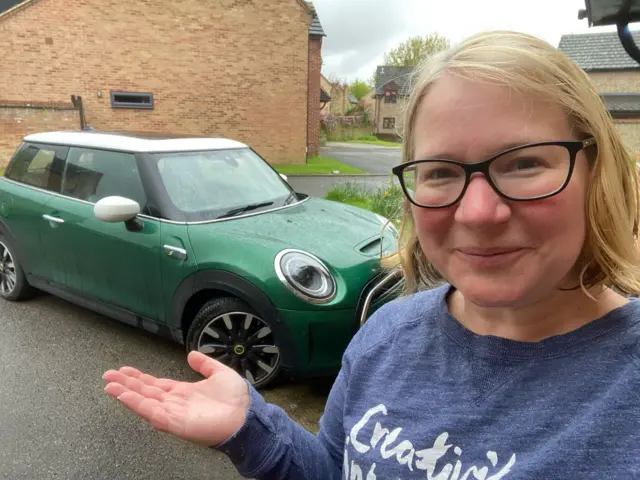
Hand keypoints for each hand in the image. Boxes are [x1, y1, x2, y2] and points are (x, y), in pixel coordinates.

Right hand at [103, 351, 249, 446]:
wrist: (247, 415)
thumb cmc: (237, 399)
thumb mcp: (220, 373)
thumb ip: (205, 364)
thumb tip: (191, 354)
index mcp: (184, 392)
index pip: (156, 384)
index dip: (139, 378)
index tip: (124, 370)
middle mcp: (175, 403)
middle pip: (145, 392)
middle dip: (126, 384)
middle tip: (108, 375)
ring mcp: (173, 413)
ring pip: (144, 402)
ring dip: (126, 394)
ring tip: (109, 385)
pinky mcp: (175, 423)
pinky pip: (152, 412)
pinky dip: (136, 404)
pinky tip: (124, 396)